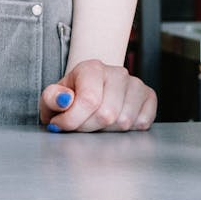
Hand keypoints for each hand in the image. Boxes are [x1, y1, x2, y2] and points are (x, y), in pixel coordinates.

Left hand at [39, 59, 155, 131]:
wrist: (89, 94)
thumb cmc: (70, 98)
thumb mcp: (52, 98)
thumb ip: (52, 98)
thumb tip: (64, 99)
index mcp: (92, 68)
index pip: (89, 100)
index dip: (72, 120)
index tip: (60, 125)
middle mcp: (117, 72)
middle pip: (107, 114)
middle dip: (88, 128)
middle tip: (78, 126)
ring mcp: (136, 84)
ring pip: (124, 122)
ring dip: (107, 131)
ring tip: (96, 123)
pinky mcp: (149, 96)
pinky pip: (142, 123)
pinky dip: (127, 131)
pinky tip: (114, 123)